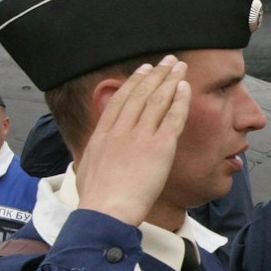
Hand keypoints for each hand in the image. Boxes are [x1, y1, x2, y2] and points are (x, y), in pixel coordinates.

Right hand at [76, 57, 189, 227]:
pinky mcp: (159, 147)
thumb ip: (91, 157)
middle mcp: (121, 130)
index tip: (143, 70)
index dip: (134, 82)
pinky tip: (185, 87)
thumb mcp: (85, 171)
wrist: (106, 211)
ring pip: (158, 100)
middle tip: (167, 60)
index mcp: (102, 134)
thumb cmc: (96, 200)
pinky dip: (180, 100)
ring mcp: (140, 136)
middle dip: (156, 74)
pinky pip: (173, 118)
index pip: (120, 100)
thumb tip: (87, 158)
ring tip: (180, 66)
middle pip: (141, 94)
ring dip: (170, 80)